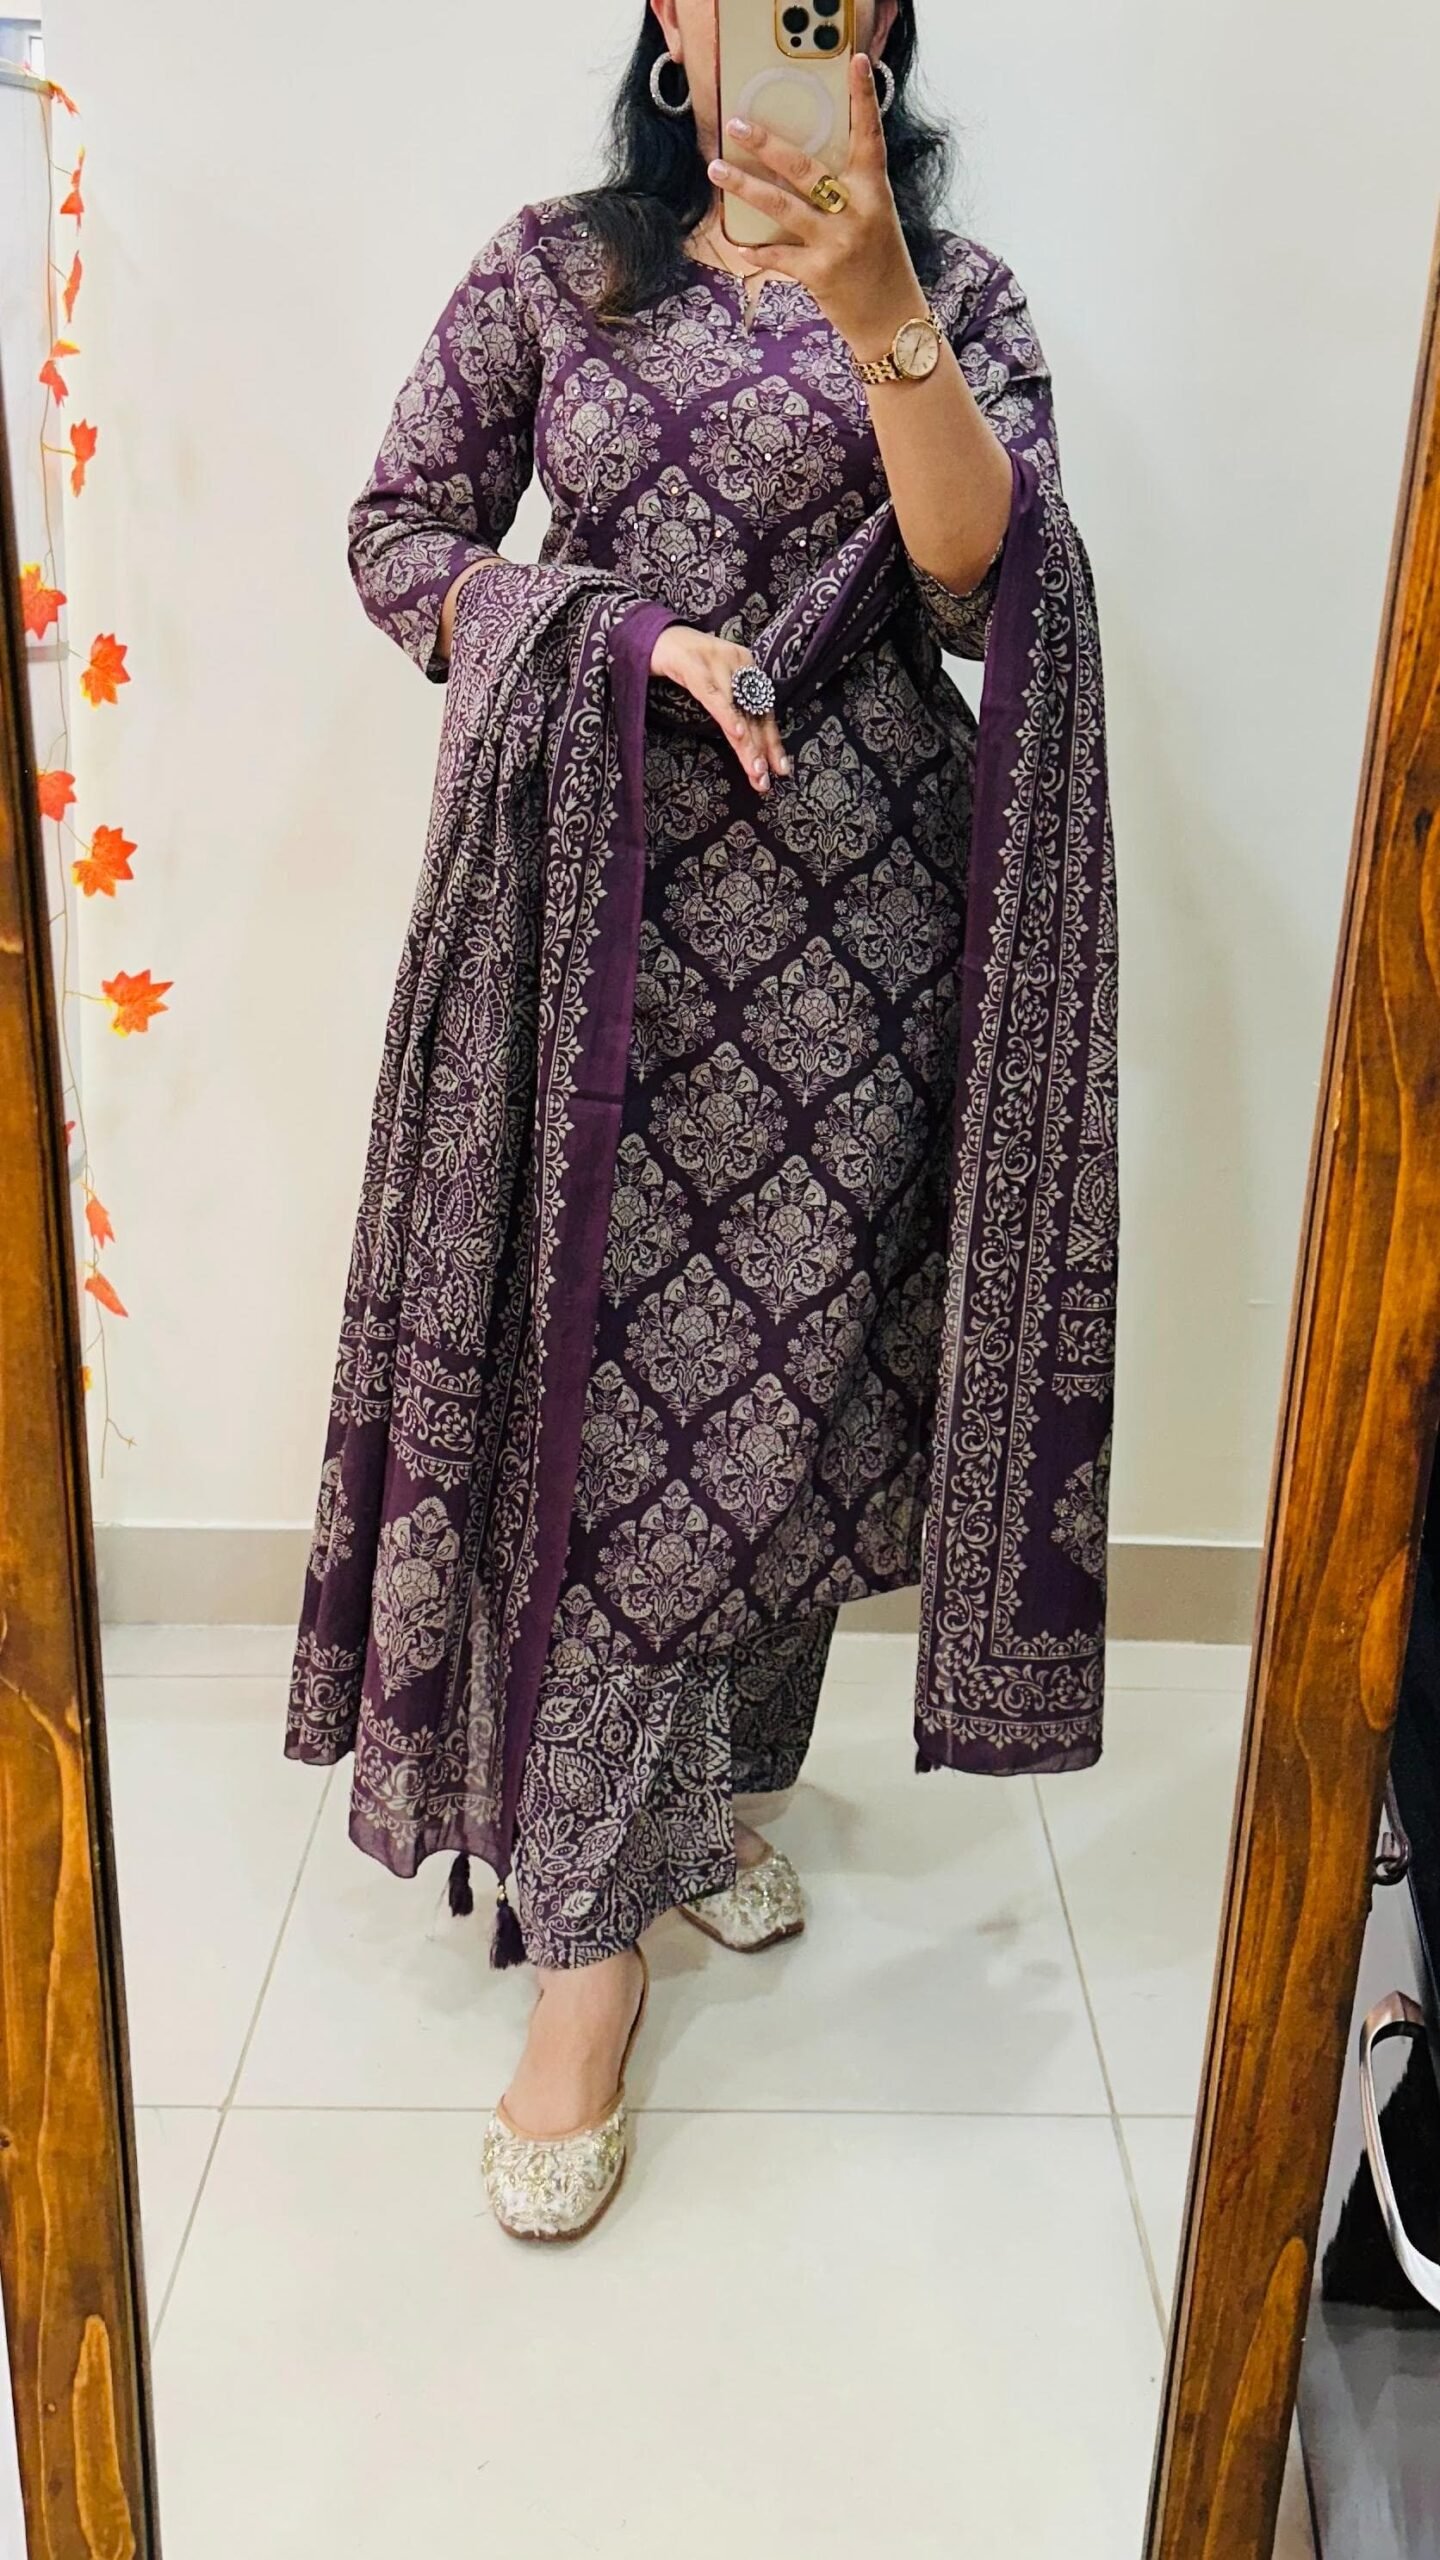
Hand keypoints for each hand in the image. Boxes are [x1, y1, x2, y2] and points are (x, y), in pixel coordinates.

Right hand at [649, 623, 789, 794]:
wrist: (653, 634)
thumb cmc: (684, 664)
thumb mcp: (714, 683)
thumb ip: (731, 706)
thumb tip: (747, 741)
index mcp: (746, 666)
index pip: (763, 710)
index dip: (772, 741)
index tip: (780, 770)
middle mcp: (737, 662)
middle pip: (753, 712)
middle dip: (761, 750)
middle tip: (765, 780)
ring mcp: (716, 661)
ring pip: (736, 709)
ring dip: (746, 743)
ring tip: (754, 769)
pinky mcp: (693, 664)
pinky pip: (712, 694)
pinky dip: (725, 715)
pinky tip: (737, 734)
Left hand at [706, 52, 923, 360]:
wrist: (894, 324)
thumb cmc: (881, 268)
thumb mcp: (876, 221)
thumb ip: (848, 193)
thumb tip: (803, 169)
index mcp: (875, 192)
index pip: (870, 137)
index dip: (864, 99)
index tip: (857, 63)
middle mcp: (857, 212)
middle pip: (806, 168)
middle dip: (768, 144)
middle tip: (738, 125)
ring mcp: (837, 243)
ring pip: (781, 206)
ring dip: (745, 186)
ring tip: (716, 170)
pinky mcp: (819, 273)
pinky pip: (778, 255)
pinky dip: (756, 250)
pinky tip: (739, 245)